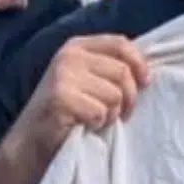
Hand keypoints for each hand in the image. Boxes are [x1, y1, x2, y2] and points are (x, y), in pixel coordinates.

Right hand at [13, 36, 150, 156]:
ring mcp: (62, 75)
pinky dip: (98, 124)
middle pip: (123, 73)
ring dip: (112, 114)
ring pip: (115, 95)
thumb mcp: (91, 80)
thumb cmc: (71, 111)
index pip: (121, 44)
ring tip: (96, 118)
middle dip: (129, 98)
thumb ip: (113, 68)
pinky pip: (101, 112)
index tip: (145, 83)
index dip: (140, 64)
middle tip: (120, 113)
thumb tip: (149, 70)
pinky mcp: (60, 98)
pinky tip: (84, 124)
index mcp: (78, 46)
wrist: (34, 140)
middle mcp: (68, 56)